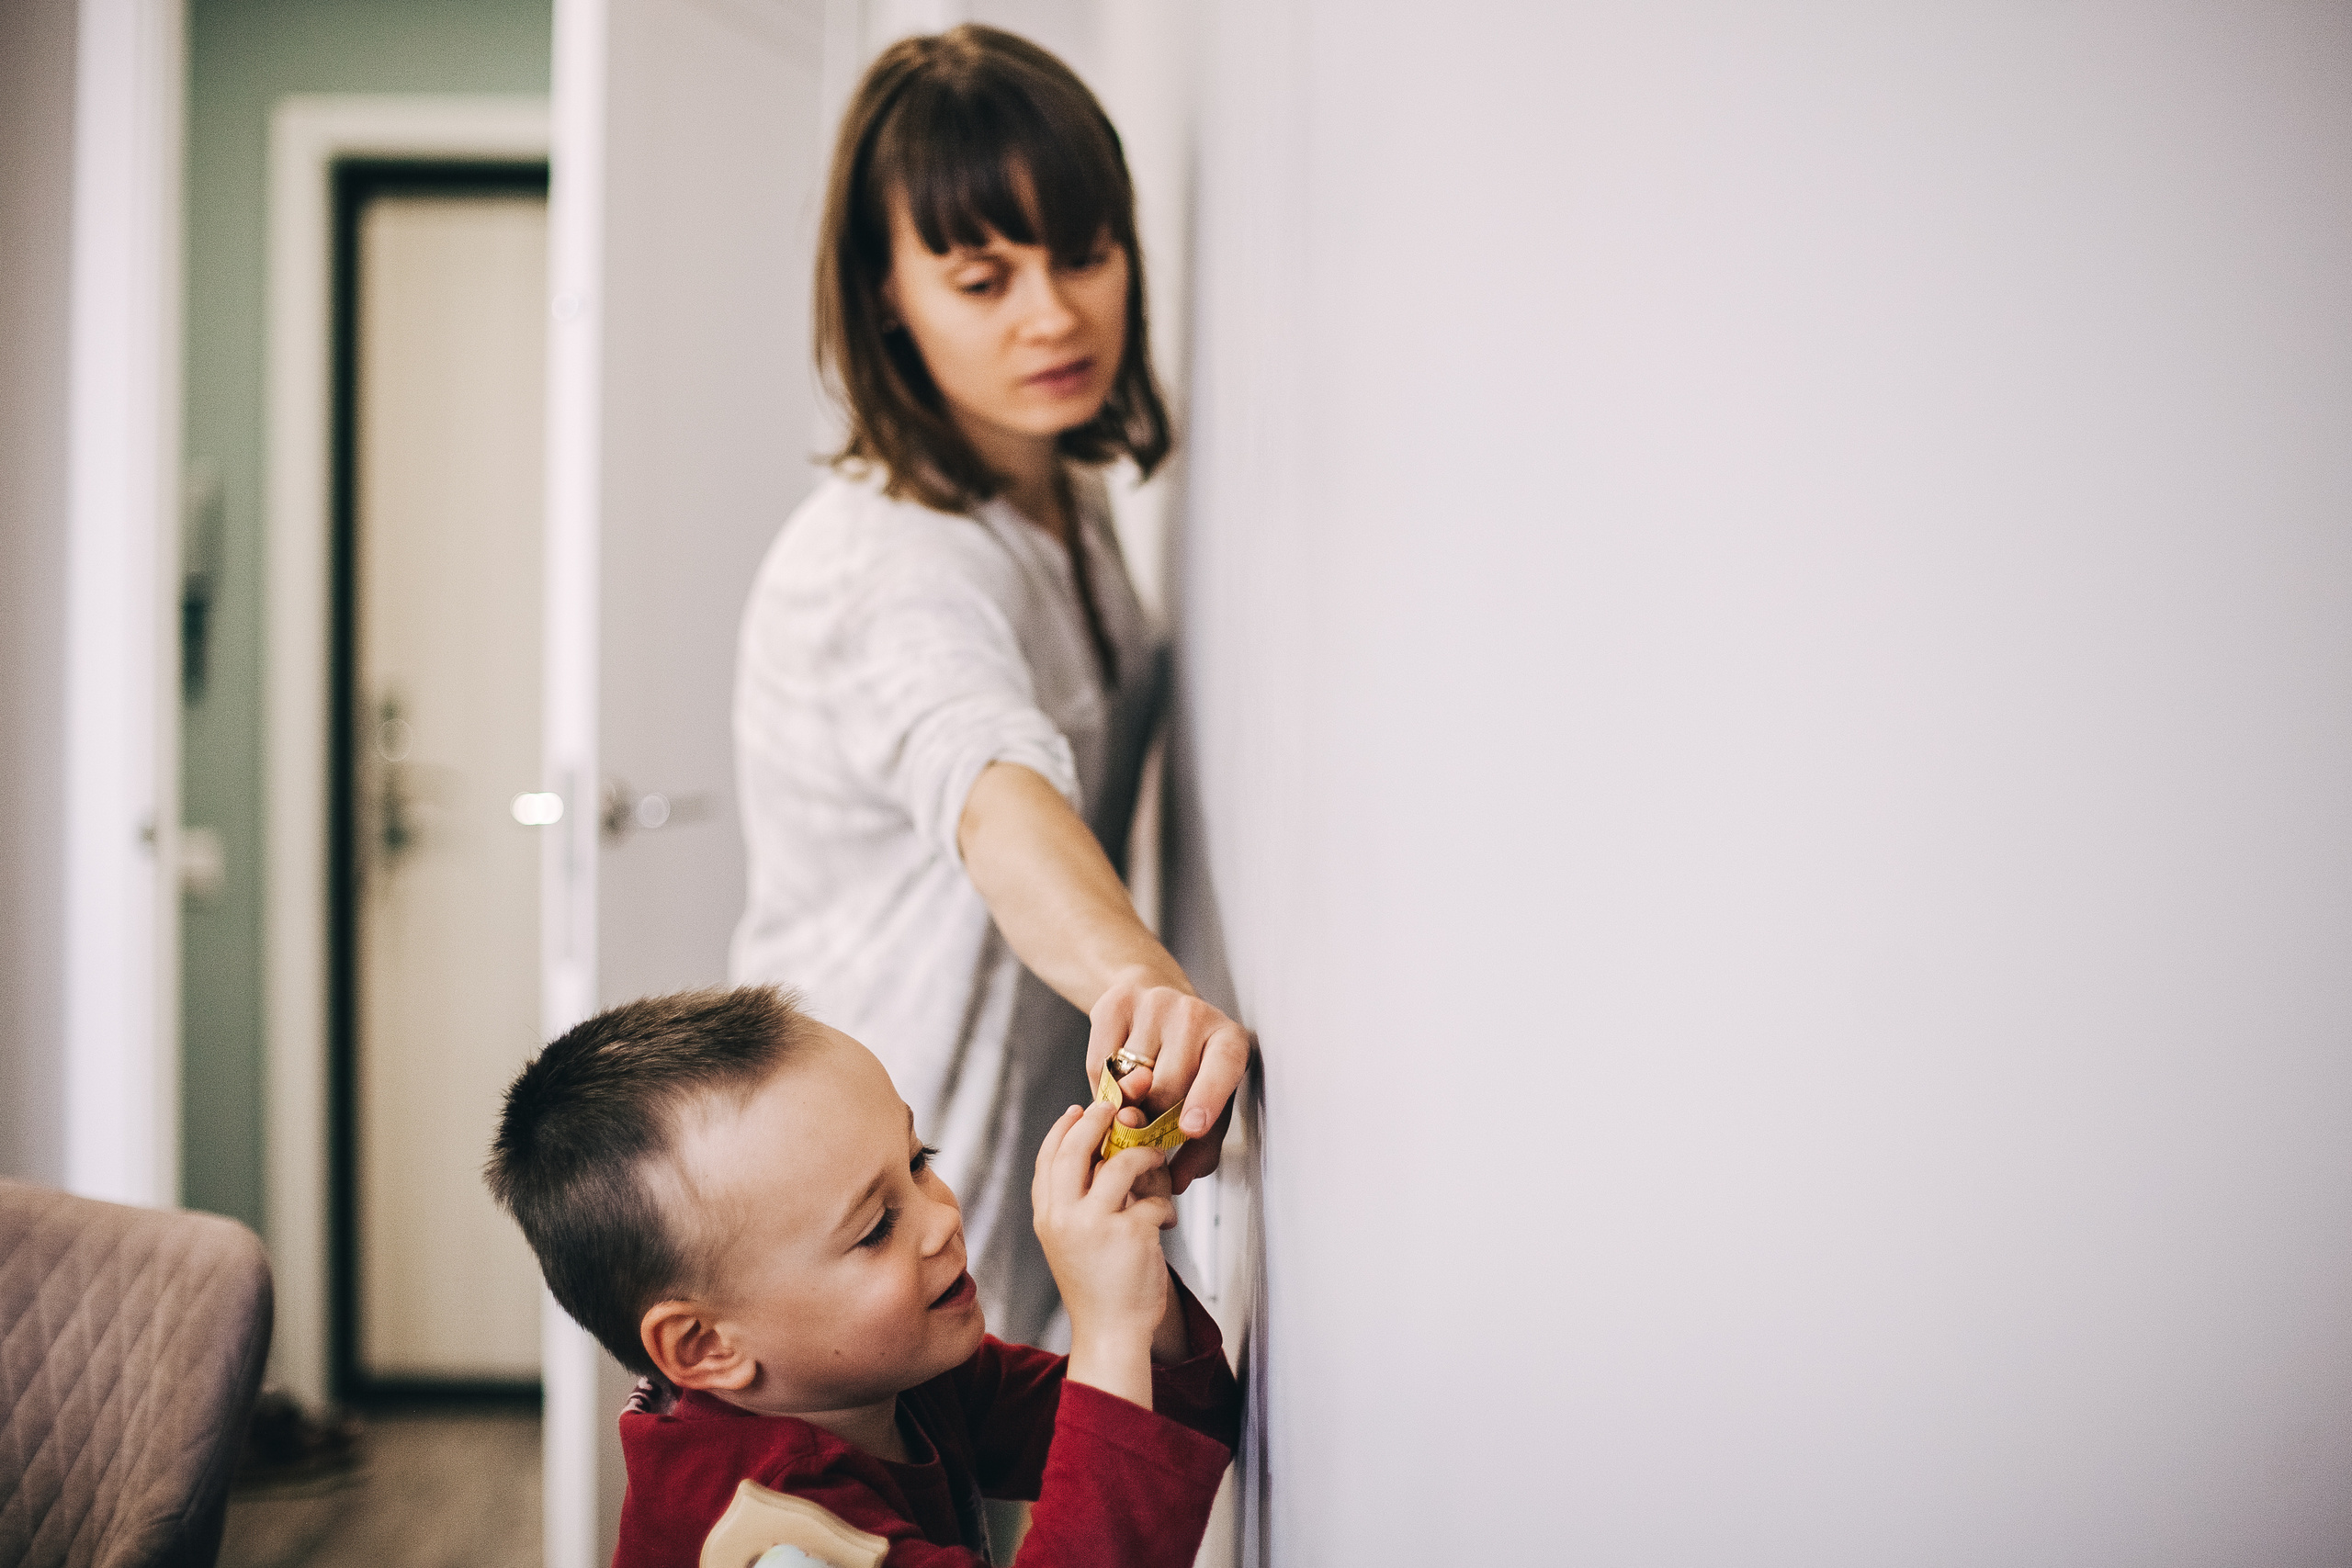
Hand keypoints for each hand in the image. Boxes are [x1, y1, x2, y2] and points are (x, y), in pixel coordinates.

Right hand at [1032, 1100, 1174, 1408]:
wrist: (1111, 1332)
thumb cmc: (1098, 1286)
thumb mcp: (1073, 1238)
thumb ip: (1080, 1199)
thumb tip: (1105, 1151)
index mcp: (1047, 1216)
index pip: (1048, 1158)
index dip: (1065, 1129)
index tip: (1080, 1110)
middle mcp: (1063, 1217)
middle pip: (1076, 1148)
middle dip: (1099, 1120)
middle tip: (1120, 1111)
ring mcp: (1094, 1224)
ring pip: (1121, 1164)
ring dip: (1145, 1157)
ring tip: (1156, 1161)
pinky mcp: (1129, 1232)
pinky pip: (1154, 1199)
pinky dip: (1165, 1206)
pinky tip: (1166, 1222)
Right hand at [1087, 970, 1248, 1191]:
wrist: (1159, 1004)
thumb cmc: (1191, 1065)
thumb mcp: (1210, 1102)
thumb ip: (1200, 1146)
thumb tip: (1178, 1182)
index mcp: (1230, 1041)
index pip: (1223, 1068)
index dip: (1207, 1099)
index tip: (1190, 1127)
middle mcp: (1197, 1015)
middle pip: (1166, 1087)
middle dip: (1153, 1117)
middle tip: (1145, 1126)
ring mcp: (1156, 1003)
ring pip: (1130, 1078)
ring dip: (1125, 1102)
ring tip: (1134, 1099)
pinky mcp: (1117, 1002)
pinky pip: (1099, 1063)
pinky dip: (1101, 1085)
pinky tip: (1115, 1079)